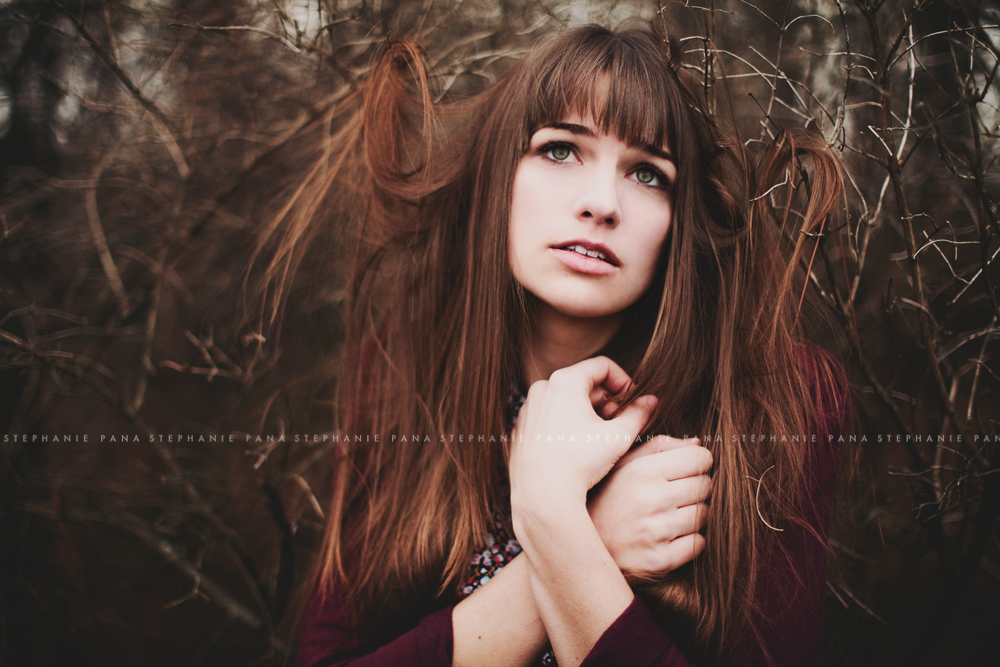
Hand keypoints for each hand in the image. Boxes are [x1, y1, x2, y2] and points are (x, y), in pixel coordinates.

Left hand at [509, 356, 656, 517]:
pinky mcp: (522, 427)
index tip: (632, 400)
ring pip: (565, 398)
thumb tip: (651, 401)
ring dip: (587, 410)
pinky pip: (549, 414)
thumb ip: (638, 413)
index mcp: (565, 381)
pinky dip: (566, 422)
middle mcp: (542, 388)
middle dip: (606, 398)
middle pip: (583, 381)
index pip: (602, 365)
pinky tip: (578, 445)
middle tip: (620, 420)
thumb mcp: (618, 436)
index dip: (624, 380)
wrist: (542, 495)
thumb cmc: (580, 464)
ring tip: (601, 435)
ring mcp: (528, 408)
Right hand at [588, 435, 711, 575]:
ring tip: (666, 517)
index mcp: (642, 471)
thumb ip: (658, 447)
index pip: (701, 458)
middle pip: (706, 485)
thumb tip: (696, 444)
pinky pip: (698, 544)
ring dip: (691, 516)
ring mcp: (657, 531)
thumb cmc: (603, 501)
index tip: (685, 471)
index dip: (696, 463)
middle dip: (694, 489)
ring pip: (704, 515)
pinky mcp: (660, 560)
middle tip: (672, 496)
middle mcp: (652, 499)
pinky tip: (666, 538)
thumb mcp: (621, 465)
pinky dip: (688, 542)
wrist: (578, 548)